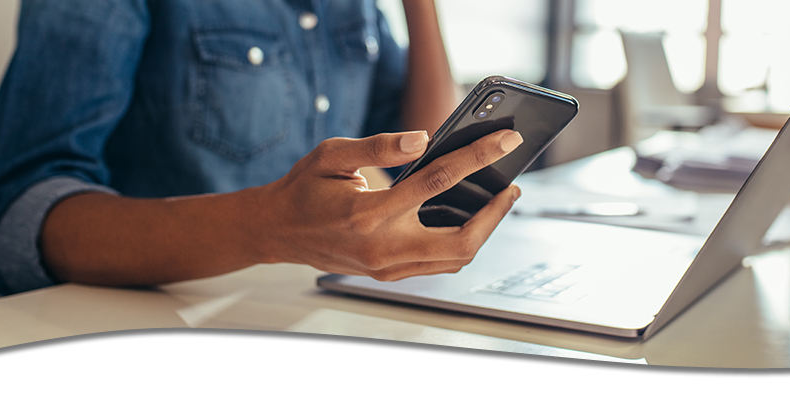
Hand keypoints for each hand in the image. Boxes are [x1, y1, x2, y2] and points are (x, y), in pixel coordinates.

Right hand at [258, 129, 523, 280]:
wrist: (278, 230)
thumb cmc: (304, 189)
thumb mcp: (333, 154)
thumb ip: (379, 145)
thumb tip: (423, 138)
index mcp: (368, 213)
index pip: (438, 182)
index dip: (478, 157)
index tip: (506, 142)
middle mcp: (382, 247)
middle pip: (461, 241)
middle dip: (496, 213)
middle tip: (511, 187)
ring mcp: (387, 266)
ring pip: (455, 259)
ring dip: (484, 230)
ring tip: (496, 200)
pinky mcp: (389, 273)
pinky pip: (438, 264)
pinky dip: (462, 243)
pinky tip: (470, 218)